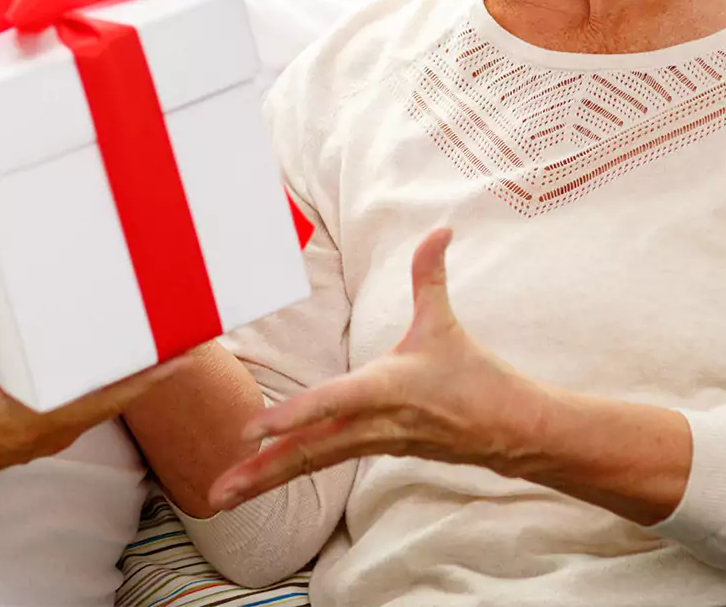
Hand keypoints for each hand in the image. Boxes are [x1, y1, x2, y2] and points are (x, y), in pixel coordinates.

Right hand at [0, 279, 178, 493]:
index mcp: (34, 421)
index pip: (106, 398)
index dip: (147, 376)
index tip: (183, 352)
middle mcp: (47, 429)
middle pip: (110, 394)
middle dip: (144, 363)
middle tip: (176, 325)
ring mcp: (40, 429)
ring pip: (95, 396)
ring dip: (119, 368)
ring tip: (147, 330)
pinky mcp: (29, 423)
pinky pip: (74, 396)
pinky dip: (92, 374)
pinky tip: (94, 347)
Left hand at [208, 228, 541, 510]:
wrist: (509, 431)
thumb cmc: (473, 374)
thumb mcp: (446, 321)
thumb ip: (430, 274)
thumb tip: (441, 228)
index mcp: (387, 388)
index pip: (334, 402)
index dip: (295, 414)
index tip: (254, 427)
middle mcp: (374, 423)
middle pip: (310, 450)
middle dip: (262, 471)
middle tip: (217, 493)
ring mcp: (372, 443)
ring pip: (312, 463)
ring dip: (265, 480)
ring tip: (221, 498)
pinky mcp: (372, 452)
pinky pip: (322, 463)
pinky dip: (287, 473)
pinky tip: (256, 482)